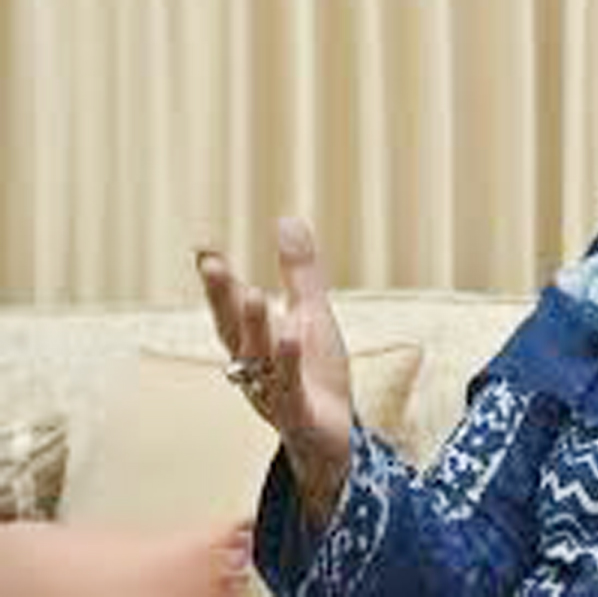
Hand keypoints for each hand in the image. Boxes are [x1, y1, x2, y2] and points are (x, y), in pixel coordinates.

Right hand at [196, 218, 352, 524]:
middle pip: (234, 331)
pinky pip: (290, 387)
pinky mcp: (299, 413)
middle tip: (210, 264)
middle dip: (221, 299)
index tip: (203, 247)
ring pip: (259, 358)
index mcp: (255, 343)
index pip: (229, 308)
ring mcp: (275, 392)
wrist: (333, 440)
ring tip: (252, 292)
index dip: (216, 281)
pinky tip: (292, 334)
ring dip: (253, 328)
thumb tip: (286, 218)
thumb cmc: (317, 376)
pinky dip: (289, 363)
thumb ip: (299, 273)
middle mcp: (255, 368)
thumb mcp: (312, 316)